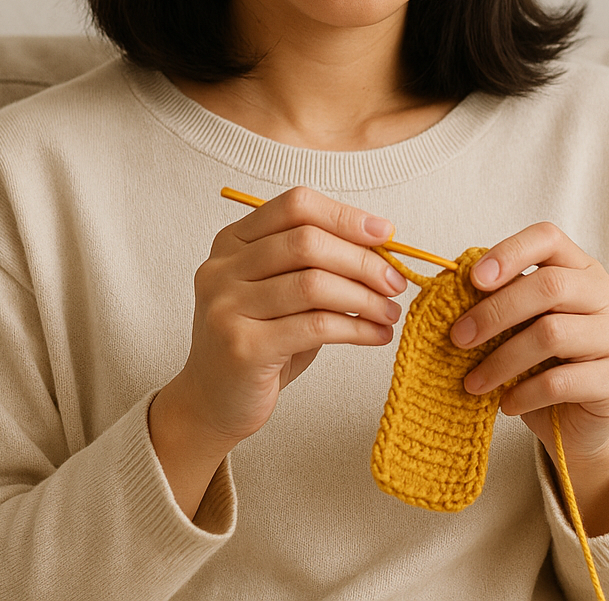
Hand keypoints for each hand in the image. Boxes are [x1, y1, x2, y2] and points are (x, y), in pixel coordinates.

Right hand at [154, 186, 407, 455]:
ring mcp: (227, 306)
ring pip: (314, 284)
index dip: (345, 216)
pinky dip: (356, 328)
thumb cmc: (259, 343)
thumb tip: (382, 252)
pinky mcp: (242, 347)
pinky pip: (315, 326)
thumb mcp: (283, 294)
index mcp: (232, 241)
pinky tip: (376, 335)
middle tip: (395, 282)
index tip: (385, 233)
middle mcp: (222, 268)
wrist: (213, 402)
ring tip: (389, 312)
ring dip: (365, 297)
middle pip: (307, 242)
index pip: (295, 206)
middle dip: (363, 261)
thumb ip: (316, 266)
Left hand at [449, 223, 608, 530]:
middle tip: (458, 338)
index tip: (472, 279)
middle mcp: (608, 295)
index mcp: (582, 269)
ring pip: (551, 335)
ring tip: (473, 382)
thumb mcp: (520, 323)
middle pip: (549, 286)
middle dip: (494, 312)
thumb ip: (499, 299)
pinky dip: (524, 393)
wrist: (576, 419)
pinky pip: (560, 381)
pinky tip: (505, 403)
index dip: (509, 253)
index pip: (548, 239)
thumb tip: (450, 288)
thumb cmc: (541, 362)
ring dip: (501, 360)